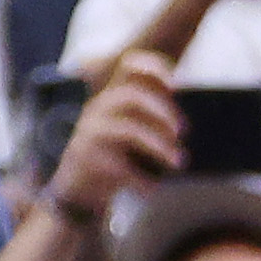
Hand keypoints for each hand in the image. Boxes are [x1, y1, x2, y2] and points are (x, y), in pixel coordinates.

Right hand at [46, 61, 183, 229]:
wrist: (77, 194)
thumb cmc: (113, 159)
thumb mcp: (129, 133)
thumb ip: (150, 119)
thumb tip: (184, 120)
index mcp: (111, 97)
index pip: (128, 66)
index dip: (153, 66)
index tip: (177, 84)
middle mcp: (98, 109)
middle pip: (133, 94)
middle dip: (163, 111)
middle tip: (182, 131)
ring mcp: (90, 134)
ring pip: (129, 130)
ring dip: (160, 146)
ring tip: (179, 162)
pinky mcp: (86, 160)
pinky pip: (121, 166)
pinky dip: (142, 179)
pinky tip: (152, 189)